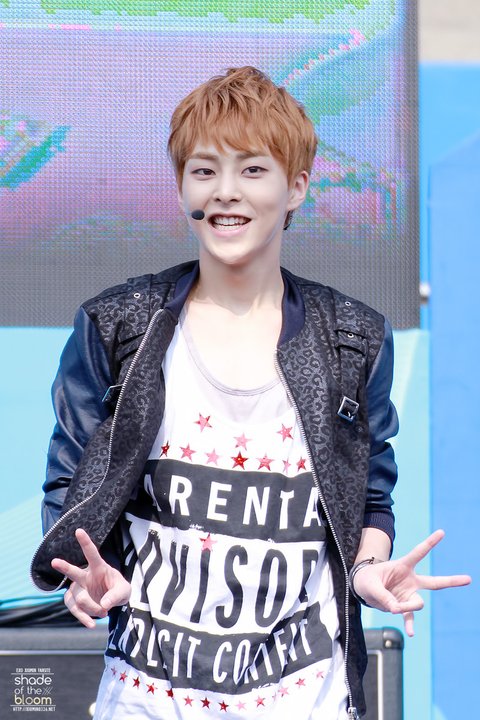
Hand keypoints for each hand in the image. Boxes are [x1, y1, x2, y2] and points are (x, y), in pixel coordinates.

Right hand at [51, 528, 130, 627]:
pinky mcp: (75, 601)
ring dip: (91, 608)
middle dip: (64, 567)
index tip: (79, 530)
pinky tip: (91, 624)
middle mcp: (86, 576)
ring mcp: (78, 588)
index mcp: (99, 567)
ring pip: (78, 598)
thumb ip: (115, 596)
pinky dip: (83, 618)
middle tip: (54, 561)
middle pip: (74, 572)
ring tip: (104, 612)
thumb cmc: (118, 589)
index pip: (92, 554)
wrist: (112, 601)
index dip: (85, 542)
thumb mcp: (124, 591)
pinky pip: (75, 609)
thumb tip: (104, 605)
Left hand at [352, 529, 470, 636]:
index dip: (430, 542)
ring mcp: (408, 594)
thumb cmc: (367, 579)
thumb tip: (396, 610)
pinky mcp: (403, 606)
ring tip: (392, 608)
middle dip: (451, 581)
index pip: (418, 553)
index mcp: (402, 566)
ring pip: (418, 603)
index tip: (442, 532)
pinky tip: (410, 633)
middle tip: (469, 579)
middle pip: (434, 582)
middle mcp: (410, 580)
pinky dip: (409, 624)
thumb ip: (382, 595)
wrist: (362, 588)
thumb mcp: (369, 583)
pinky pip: (409, 617)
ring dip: (406, 607)